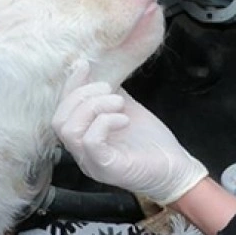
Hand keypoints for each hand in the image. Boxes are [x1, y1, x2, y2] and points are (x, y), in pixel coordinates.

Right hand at [52, 61, 207, 205]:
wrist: (176, 168)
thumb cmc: (151, 142)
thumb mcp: (125, 110)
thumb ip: (109, 94)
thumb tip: (99, 71)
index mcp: (83, 138)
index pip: (62, 111)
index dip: (70, 86)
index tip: (84, 65)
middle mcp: (82, 153)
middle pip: (59, 120)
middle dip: (82, 96)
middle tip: (110, 90)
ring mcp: (91, 162)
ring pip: (69, 130)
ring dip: (93, 107)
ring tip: (118, 103)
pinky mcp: (105, 168)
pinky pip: (90, 141)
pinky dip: (104, 122)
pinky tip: (124, 119)